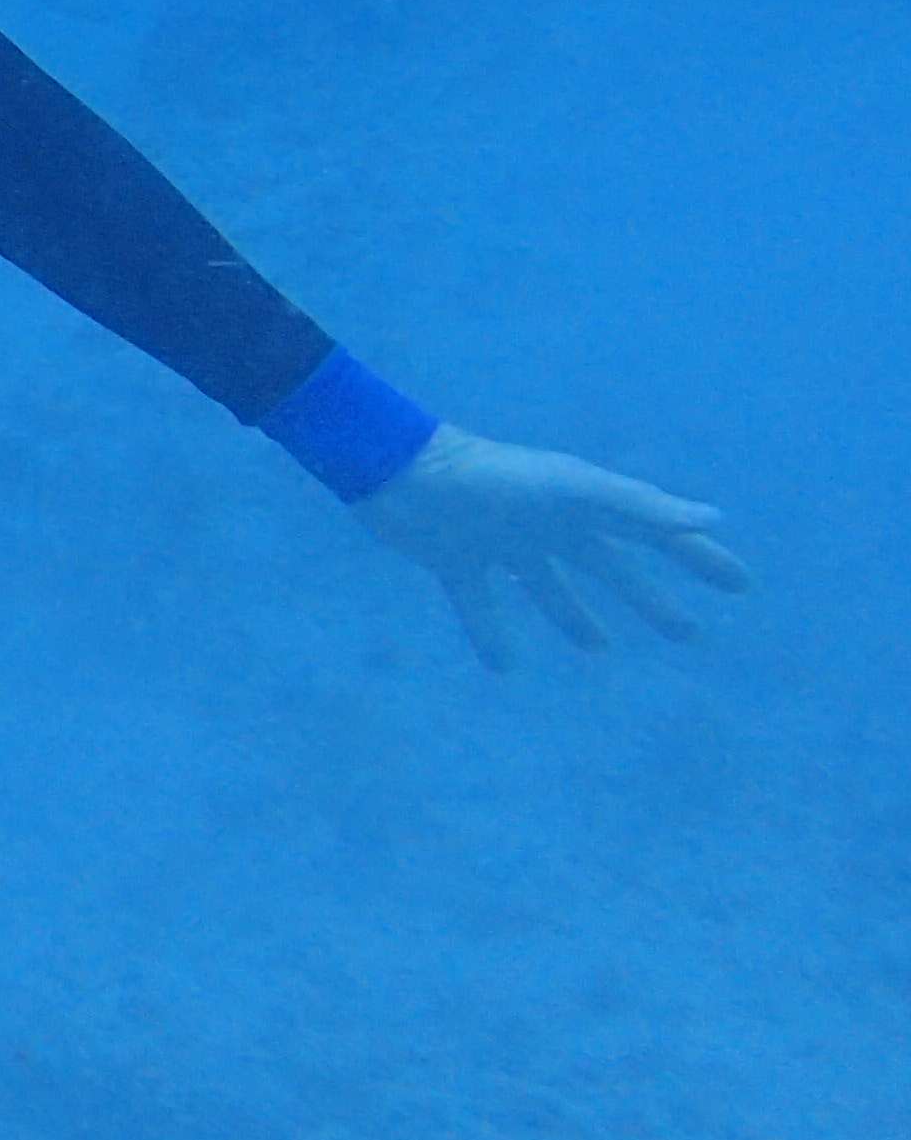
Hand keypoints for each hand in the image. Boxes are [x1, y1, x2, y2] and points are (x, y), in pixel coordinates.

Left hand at [354, 424, 753, 668]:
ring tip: (600, 648)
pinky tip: (505, 667)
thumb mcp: (571, 491)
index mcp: (580, 505)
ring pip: (548, 587)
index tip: (740, 586)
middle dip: (649, 599)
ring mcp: (499, 543)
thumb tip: (714, 518)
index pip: (654, 534)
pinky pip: (479, 605)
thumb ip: (639, 506)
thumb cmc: (491, 478)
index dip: (697, 558)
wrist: (398, 472)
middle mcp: (545, 524)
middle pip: (609, 567)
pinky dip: (492, 634)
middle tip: (689, 634)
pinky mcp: (454, 562)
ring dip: (576, 616)